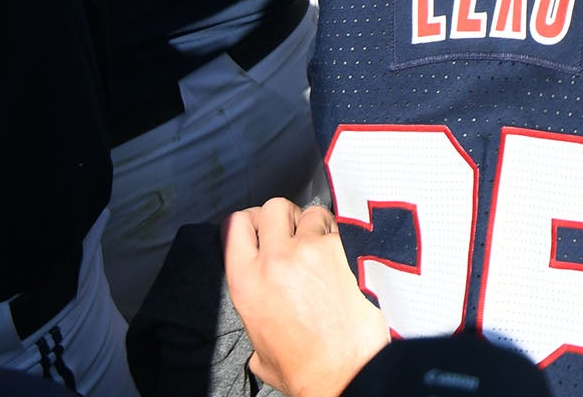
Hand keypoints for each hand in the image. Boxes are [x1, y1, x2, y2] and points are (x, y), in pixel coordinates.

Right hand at [225, 200, 388, 396]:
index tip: (262, 229)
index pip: (235, 224)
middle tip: (297, 235)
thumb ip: (254, 318)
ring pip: (310, 212)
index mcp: (244, 283)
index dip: (251, 222)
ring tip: (325, 249)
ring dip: (317, 226)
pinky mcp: (339, 249)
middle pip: (272, 208)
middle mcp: (271, 261)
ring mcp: (307, 251)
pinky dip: (343, 236)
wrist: (343, 373)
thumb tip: (261, 316)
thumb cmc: (303, 368)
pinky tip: (347, 255)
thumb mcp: (258, 349)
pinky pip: (339, 226)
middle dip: (286, 218)